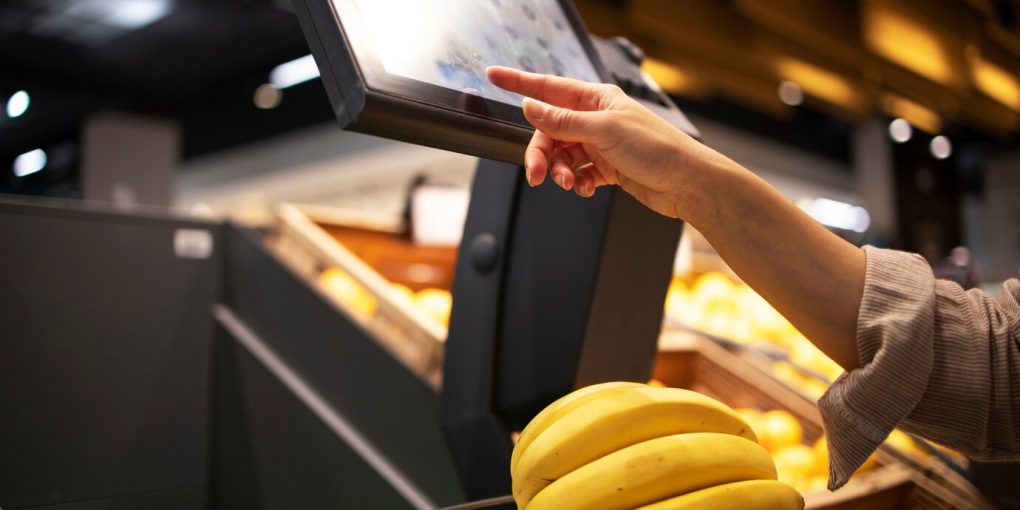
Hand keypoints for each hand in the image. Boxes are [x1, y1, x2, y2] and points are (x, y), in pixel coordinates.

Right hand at [487, 66, 726, 219]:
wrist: (686, 182)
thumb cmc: (657, 148)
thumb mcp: (604, 130)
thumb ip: (563, 122)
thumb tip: (530, 107)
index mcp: (596, 99)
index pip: (548, 88)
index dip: (519, 82)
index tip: (494, 76)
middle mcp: (596, 119)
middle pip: (550, 132)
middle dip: (541, 154)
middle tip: (537, 173)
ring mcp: (600, 144)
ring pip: (562, 156)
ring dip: (561, 171)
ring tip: (571, 183)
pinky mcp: (607, 168)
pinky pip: (578, 174)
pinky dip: (578, 182)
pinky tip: (586, 188)